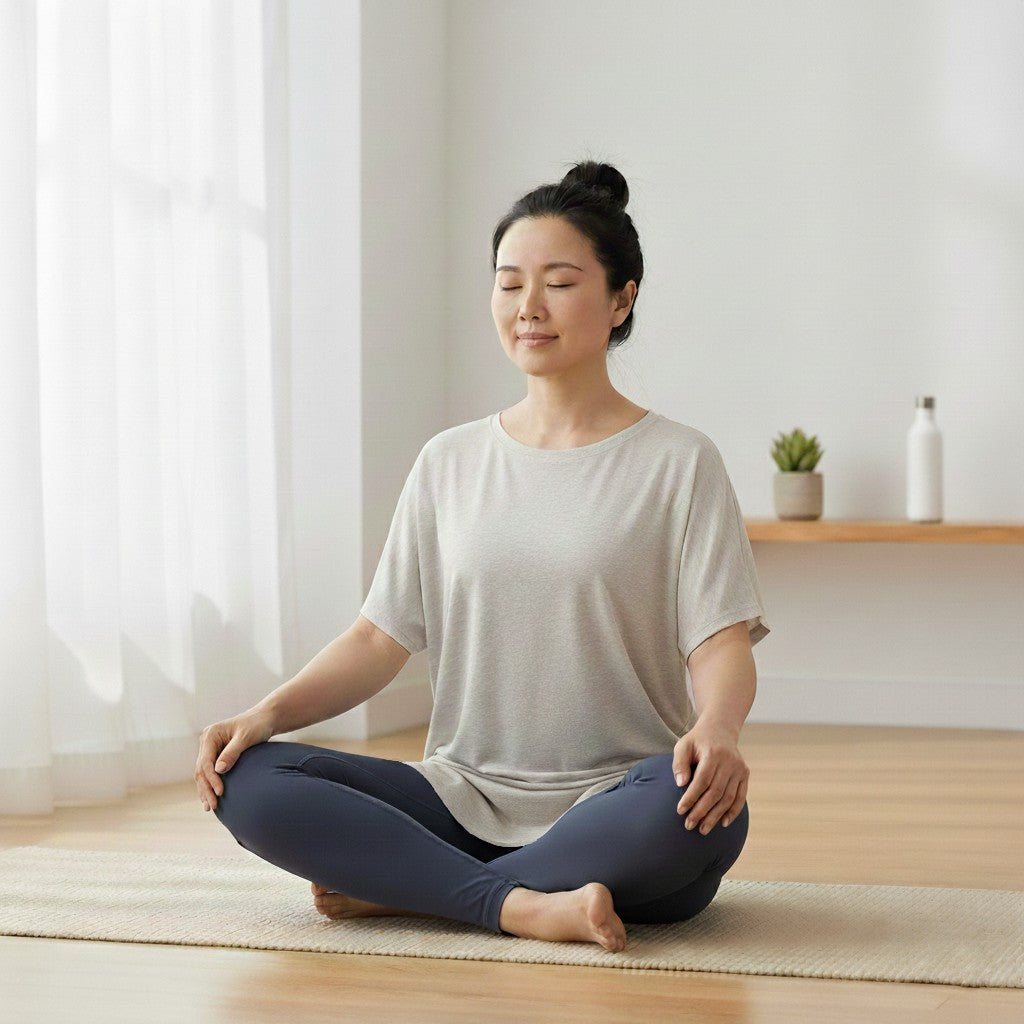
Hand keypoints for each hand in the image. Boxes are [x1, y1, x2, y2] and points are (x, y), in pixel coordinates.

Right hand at [194, 709, 272, 811]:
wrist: (264, 720)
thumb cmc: (257, 726)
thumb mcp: (246, 737)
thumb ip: (232, 752)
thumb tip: (219, 770)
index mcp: (210, 735)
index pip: (206, 761)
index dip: (212, 779)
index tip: (220, 792)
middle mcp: (206, 742)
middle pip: (201, 770)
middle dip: (206, 788)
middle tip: (212, 806)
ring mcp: (210, 749)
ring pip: (203, 774)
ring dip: (205, 790)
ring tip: (209, 807)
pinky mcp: (216, 755)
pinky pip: (210, 773)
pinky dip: (210, 785)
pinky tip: (211, 798)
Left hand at [671, 718, 748, 834]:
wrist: (719, 730)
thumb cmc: (697, 741)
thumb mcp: (683, 746)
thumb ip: (679, 764)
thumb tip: (680, 784)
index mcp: (713, 753)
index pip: (702, 780)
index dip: (691, 797)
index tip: (680, 810)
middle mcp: (729, 761)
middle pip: (715, 792)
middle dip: (702, 811)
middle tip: (689, 825)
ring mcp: (739, 768)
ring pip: (728, 797)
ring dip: (715, 815)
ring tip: (703, 829)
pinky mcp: (745, 774)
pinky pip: (740, 797)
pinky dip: (733, 811)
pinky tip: (723, 823)